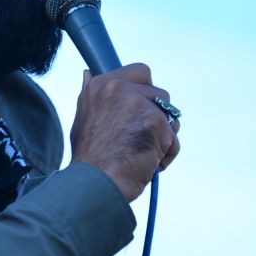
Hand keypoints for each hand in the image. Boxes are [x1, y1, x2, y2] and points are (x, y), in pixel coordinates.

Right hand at [70, 63, 180, 201]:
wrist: (96, 183)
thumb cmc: (89, 158)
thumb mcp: (83, 118)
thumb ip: (94, 96)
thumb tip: (88, 74)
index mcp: (101, 84)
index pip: (141, 71)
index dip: (146, 91)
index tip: (142, 109)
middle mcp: (119, 88)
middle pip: (160, 94)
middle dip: (158, 116)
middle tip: (141, 138)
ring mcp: (138, 104)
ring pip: (170, 116)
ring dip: (164, 136)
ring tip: (144, 154)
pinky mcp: (156, 122)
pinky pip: (173, 138)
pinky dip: (166, 154)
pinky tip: (148, 164)